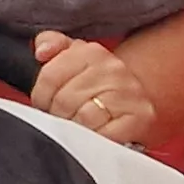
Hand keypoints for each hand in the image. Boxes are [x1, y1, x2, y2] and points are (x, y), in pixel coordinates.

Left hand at [30, 32, 154, 144]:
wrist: (134, 100)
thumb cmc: (96, 82)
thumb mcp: (72, 57)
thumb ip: (52, 44)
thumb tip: (42, 51)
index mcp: (92, 51)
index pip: (49, 77)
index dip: (42, 96)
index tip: (47, 103)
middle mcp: (113, 69)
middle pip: (64, 100)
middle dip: (59, 115)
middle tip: (64, 118)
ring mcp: (129, 93)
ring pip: (83, 118)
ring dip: (76, 128)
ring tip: (80, 127)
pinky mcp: (141, 117)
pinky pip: (105, 135)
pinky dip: (96, 139)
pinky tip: (96, 135)